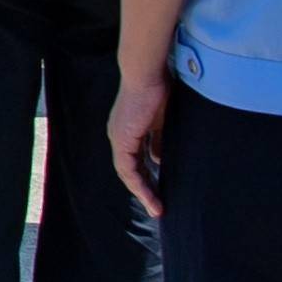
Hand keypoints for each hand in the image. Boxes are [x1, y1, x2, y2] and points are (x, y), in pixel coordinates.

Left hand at [109, 69, 171, 216]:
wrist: (147, 74)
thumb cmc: (158, 89)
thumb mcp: (162, 120)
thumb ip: (160, 140)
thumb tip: (160, 159)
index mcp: (129, 129)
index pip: (137, 159)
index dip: (148, 175)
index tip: (160, 190)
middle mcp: (120, 135)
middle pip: (131, 170)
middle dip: (145, 189)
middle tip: (158, 207)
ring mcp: (119, 137)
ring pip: (128, 173)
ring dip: (143, 191)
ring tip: (157, 207)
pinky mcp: (121, 139)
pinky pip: (128, 169)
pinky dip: (139, 183)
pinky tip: (150, 194)